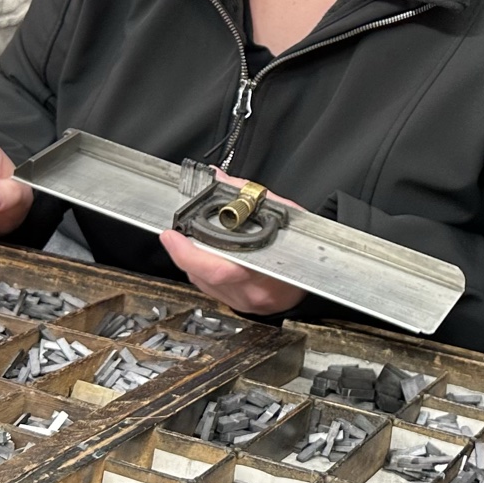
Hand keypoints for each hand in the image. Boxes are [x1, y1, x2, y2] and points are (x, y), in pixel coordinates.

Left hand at [157, 172, 306, 315]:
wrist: (309, 282)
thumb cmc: (302, 250)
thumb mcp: (285, 216)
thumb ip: (251, 199)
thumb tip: (220, 181)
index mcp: (264, 275)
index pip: (220, 270)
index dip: (190, 255)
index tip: (173, 236)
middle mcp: (247, 293)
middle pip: (202, 274)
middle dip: (183, 251)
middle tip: (173, 235)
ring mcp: (237, 301)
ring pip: (199, 279)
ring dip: (190, 258)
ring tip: (189, 240)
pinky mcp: (228, 302)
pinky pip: (203, 284)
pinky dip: (198, 265)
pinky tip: (204, 252)